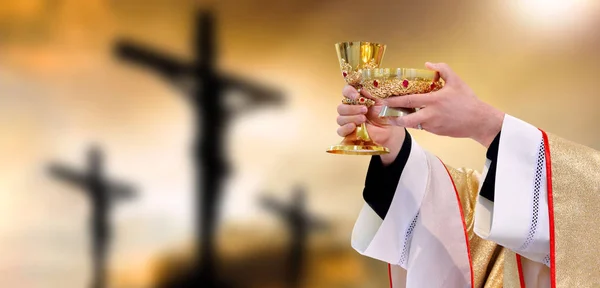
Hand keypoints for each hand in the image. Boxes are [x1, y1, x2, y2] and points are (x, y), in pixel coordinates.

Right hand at [337, 85, 405, 164]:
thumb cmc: (386, 113)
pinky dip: (345, 128)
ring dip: (351, 118)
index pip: (346, 91)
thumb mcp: (381, 100)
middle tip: (365, 110)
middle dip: (352, 108)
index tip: (357, 96)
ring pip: (340, 119)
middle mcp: (351, 108)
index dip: (349, 92)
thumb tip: (361, 89)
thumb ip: (371, 93)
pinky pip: (340, 131)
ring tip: (364, 119)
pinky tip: (353, 127)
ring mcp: (349, 121)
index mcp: (357, 98)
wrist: (390, 129)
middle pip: (341, 107)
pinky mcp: (349, 132)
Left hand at [383, 62, 504, 147]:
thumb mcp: (456, 81)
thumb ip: (442, 69)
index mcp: (434, 100)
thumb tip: (428, 64)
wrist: (479, 121)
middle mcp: (430, 114)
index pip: (409, 101)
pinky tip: (412, 118)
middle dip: (392, 117)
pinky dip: (416, 123)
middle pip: (405, 119)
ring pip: (412, 125)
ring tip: (394, 116)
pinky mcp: (435, 132)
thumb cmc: (467, 100)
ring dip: (402, 121)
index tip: (384, 100)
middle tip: (384, 114)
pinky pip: (422, 127)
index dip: (394, 101)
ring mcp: (432, 125)